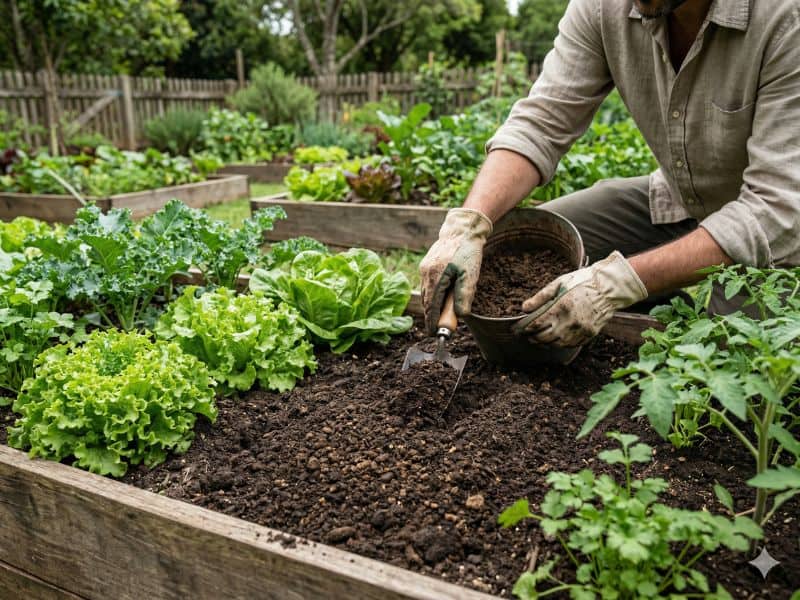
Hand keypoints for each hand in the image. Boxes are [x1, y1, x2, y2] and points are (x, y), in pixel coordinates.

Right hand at [420, 208, 492, 333]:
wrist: (461, 230)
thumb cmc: (468, 252)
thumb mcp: (470, 275)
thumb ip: (464, 295)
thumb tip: (460, 316)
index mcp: (436, 277)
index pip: (431, 306)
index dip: (432, 321)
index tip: (434, 333)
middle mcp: (426, 273)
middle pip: (426, 302)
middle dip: (431, 316)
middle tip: (438, 328)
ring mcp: (424, 268)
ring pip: (425, 294)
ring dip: (431, 306)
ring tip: (439, 316)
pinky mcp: (426, 265)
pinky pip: (426, 285)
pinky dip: (431, 295)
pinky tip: (439, 299)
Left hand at [515, 251, 647, 346]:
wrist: (610, 288)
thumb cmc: (583, 282)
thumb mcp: (559, 283)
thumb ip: (541, 297)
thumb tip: (524, 308)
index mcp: (562, 306)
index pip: (538, 324)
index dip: (526, 329)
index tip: (520, 329)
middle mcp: (571, 321)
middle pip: (545, 337)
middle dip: (534, 338)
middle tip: (528, 336)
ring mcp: (581, 330)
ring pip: (557, 344)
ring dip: (545, 344)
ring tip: (539, 340)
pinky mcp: (589, 334)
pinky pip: (571, 344)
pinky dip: (560, 344)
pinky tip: (555, 340)